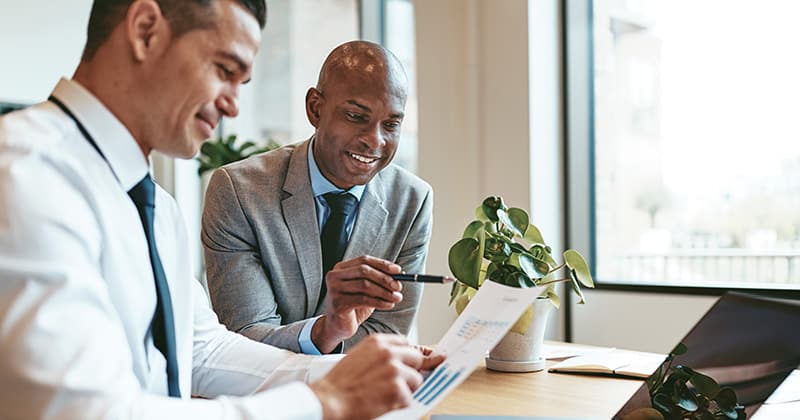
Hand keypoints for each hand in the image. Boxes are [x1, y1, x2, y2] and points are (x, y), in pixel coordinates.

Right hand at [309, 334, 444, 419]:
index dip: (408, 356)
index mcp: (378, 341)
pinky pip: (409, 398)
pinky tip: (382, 403)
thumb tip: (403, 359)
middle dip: (410, 372)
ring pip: (416, 380)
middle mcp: (389, 352)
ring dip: (405, 390)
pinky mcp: (397, 388)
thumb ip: (380, 354)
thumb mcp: (360, 357)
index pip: (406, 344)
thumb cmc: (341, 382)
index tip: (412, 363)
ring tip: (384, 395)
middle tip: (396, 384)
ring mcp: (395, 369)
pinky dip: (398, 404)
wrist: (329, 400)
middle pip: (417, 359)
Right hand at [312, 256, 402, 351]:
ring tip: (397, 298)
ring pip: (365, 285)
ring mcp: (334, 290)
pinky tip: (389, 305)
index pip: (364, 260)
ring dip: (384, 292)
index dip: (382, 264)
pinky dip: (379, 302)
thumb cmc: (353, 305)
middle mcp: (334, 276)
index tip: (398, 270)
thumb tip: (399, 274)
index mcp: (341, 268)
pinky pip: (363, 300)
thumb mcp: (366, 290)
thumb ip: (378, 280)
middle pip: (364, 271)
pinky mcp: (338, 304)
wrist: (338, 326)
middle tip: (398, 286)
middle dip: (384, 278)